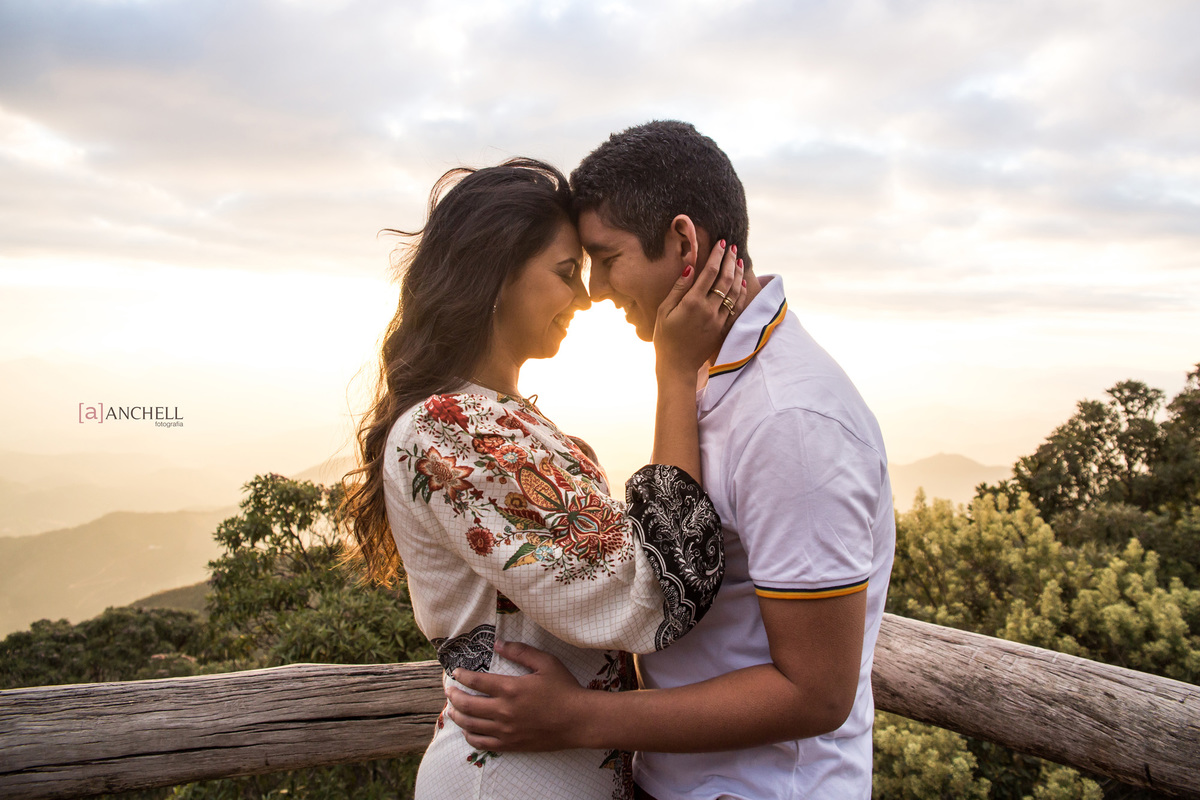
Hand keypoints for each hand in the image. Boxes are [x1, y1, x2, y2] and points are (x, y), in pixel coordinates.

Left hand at [445, 639, 591, 751]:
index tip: (455, 673)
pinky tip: (467, 730)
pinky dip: (470, 736)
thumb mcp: (546, 662)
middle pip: (468, 705)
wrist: (579, 720)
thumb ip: (521, 651)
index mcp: (510, 688)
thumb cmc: (564, 689)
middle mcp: (504, 710)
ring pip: (471, 725)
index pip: (476, 682)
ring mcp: (506, 730)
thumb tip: (498, 643)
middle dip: (453, 697)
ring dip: (457, 716)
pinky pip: (482, 742)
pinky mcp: (511, 744)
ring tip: (452, 710)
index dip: (462, 676)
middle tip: (448, 691)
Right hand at [653, 240, 746, 374]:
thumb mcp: (665, 311)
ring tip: (739, 261)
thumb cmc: (666, 337)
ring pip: (735, 292)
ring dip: (738, 274)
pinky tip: (742, 284)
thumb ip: (678, 288)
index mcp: (692, 302)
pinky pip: (737, 308)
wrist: (678, 365)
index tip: (721, 243)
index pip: (709, 272)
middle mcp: (709, 309)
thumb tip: (689, 267)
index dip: (717, 256)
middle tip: (732, 247)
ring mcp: (719, 320)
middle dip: (730, 261)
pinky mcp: (723, 329)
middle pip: (725, 279)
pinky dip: (741, 294)